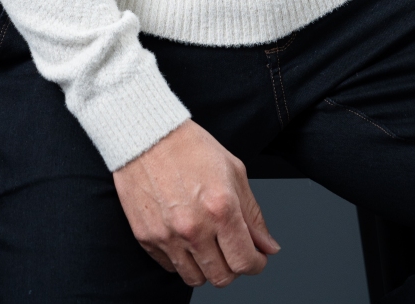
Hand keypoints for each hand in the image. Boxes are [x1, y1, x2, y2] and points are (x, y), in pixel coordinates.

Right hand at [113, 119, 280, 287]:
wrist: (146, 135)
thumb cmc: (190, 147)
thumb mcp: (233, 171)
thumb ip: (253, 213)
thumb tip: (268, 246)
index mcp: (221, 208)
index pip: (245, 261)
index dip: (256, 263)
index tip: (256, 257)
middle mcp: (194, 227)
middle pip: (221, 278)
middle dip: (233, 267)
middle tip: (232, 249)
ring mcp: (168, 236)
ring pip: (195, 278)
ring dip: (207, 267)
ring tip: (208, 245)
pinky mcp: (147, 238)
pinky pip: (170, 267)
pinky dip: (182, 260)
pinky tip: (186, 239)